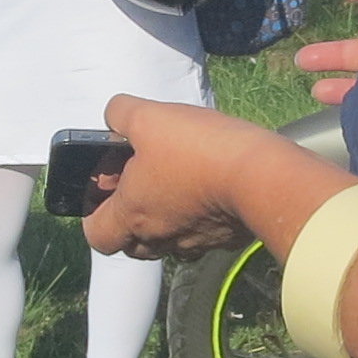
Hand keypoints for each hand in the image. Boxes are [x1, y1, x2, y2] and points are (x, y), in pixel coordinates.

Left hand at [84, 95, 280, 261]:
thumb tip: (114, 115)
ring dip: (166, 219)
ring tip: (177, 183)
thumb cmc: (198, 149)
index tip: (106, 190)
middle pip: (132, 243)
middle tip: (142, 183)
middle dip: (131, 218)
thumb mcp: (149, 117)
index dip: (94, 215)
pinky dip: (200, 218)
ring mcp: (195, 243)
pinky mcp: (226, 239)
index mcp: (132, 216)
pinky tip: (210, 189)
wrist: (263, 176)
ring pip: (169, 241)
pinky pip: (204, 235)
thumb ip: (120, 114)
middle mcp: (160, 238)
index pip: (97, 236)